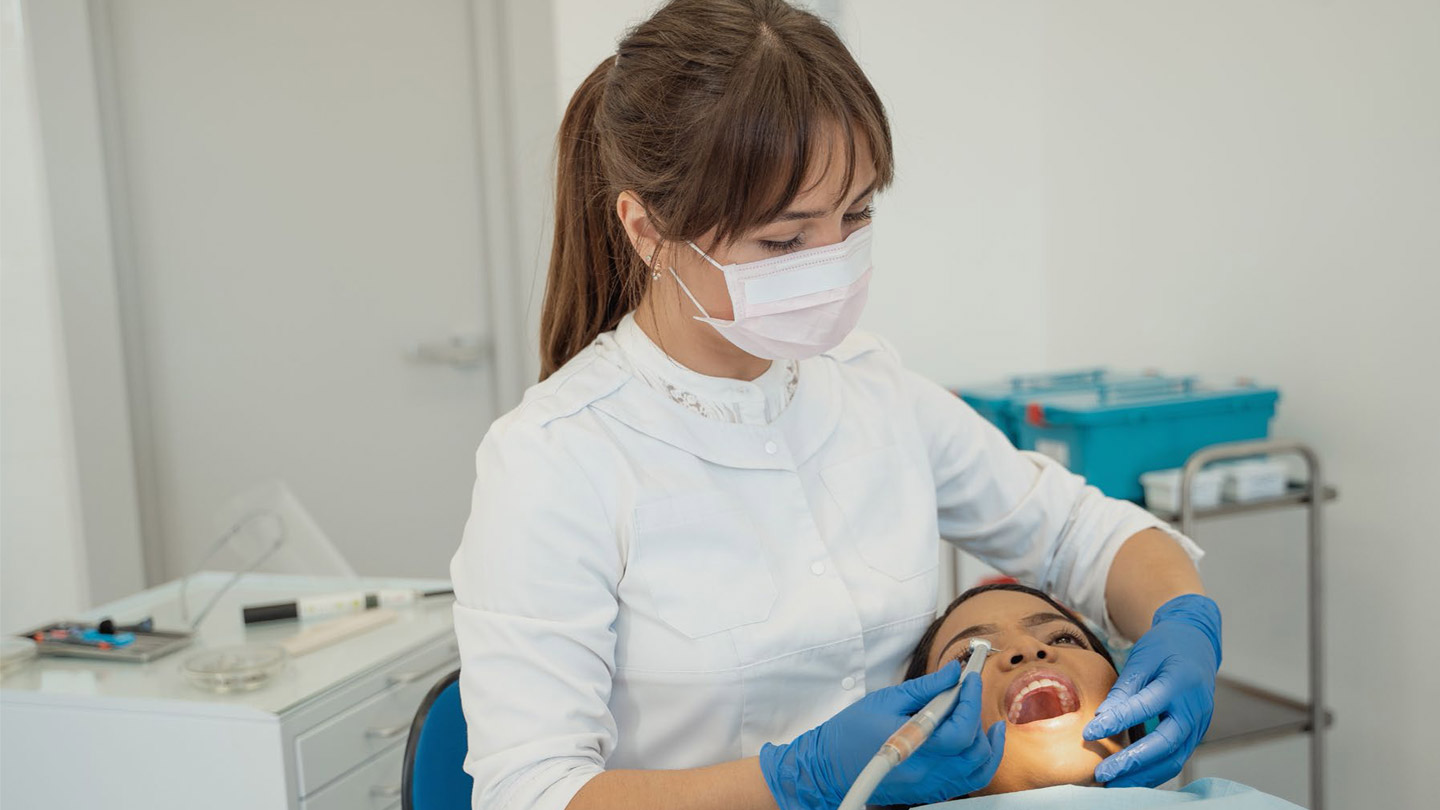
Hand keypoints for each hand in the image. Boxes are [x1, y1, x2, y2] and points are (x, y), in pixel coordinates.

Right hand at [759, 661, 1004, 809]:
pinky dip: (979, 761)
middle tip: (967, 691)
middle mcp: (927, 771)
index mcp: (915, 746)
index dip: (971, 699)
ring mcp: (930, 785)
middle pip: (974, 749)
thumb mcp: (886, 700)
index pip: (961, 728)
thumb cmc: (851, 732)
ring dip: (987, 742)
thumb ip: (925, 688)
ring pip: (977, 770)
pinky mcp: (929, 791)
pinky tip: (978, 742)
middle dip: (977, 714)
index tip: (969, 678)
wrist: (828, 767)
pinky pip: (967, 780)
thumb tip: (953, 673)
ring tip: (983, 718)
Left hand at [1083, 593, 1221, 786]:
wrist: (1197, 643)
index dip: (1116, 722)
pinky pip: (1177, 758)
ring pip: (1174, 759)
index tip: (1088, 734)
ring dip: (1144, 776)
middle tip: (1102, 774)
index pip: (1145, 707)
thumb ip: (1124, 690)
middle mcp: (1194, 708)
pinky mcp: (1197, 734)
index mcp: (1179, 683)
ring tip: (1113, 785)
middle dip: (1133, 762)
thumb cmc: (1164, 648)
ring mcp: (1200, 724)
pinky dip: (1155, 772)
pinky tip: (1131, 779)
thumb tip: (1100, 718)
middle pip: (1165, 743)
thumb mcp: (1142, 658)